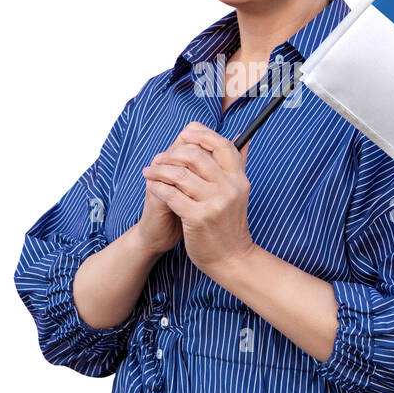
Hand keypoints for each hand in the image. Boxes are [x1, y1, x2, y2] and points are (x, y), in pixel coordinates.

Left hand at [141, 121, 254, 275]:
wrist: (231, 258)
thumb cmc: (229, 224)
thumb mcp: (239, 192)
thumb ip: (239, 164)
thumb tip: (243, 137)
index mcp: (239, 178)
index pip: (222, 145)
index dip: (202, 135)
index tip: (184, 134)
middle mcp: (229, 187)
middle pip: (197, 155)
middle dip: (172, 153)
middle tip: (159, 158)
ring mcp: (214, 203)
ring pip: (180, 174)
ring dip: (160, 170)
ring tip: (150, 172)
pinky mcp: (198, 217)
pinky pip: (172, 195)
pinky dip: (158, 187)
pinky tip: (151, 186)